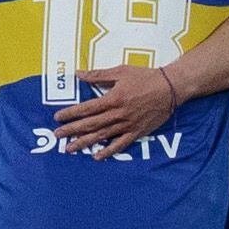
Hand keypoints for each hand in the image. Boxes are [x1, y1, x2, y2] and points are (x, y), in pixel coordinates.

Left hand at [56, 64, 177, 157]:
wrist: (170, 88)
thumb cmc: (146, 77)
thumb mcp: (121, 71)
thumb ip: (99, 75)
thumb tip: (79, 73)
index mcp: (113, 98)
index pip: (87, 108)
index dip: (71, 113)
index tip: (58, 117)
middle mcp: (118, 114)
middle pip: (91, 124)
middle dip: (72, 129)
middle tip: (58, 135)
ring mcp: (127, 125)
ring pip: (102, 136)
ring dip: (84, 142)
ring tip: (70, 148)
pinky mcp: (137, 132)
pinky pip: (120, 144)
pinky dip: (108, 151)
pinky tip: (97, 156)